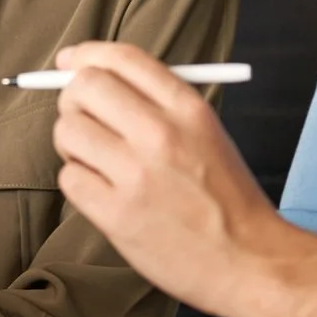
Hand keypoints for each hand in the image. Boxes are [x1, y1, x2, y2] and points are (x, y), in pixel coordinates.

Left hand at [49, 41, 280, 314]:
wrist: (250, 261)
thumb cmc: (227, 198)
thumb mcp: (207, 134)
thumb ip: (158, 104)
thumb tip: (95, 77)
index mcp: (188, 108)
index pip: (122, 58)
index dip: (87, 55)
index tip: (70, 62)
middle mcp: (160, 134)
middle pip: (85, 87)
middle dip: (73, 99)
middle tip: (83, 118)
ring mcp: (136, 175)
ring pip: (67, 132)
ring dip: (73, 144)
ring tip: (98, 162)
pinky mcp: (117, 215)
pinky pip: (70, 179)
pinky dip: (79, 182)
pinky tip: (104, 192)